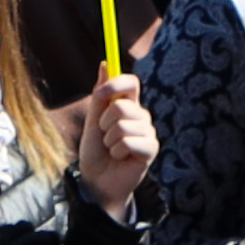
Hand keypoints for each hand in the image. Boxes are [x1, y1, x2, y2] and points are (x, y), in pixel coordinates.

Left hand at [71, 72, 159, 209]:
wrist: (97, 181)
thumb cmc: (95, 152)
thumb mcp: (93, 121)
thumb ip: (100, 96)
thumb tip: (104, 63)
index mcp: (128, 105)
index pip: (130, 82)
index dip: (115, 84)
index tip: (100, 94)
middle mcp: (141, 116)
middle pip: (122, 105)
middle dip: (104, 123)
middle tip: (105, 136)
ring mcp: (148, 132)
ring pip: (123, 125)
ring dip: (109, 140)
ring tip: (112, 149)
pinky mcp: (151, 149)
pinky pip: (129, 141)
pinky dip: (117, 151)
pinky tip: (120, 158)